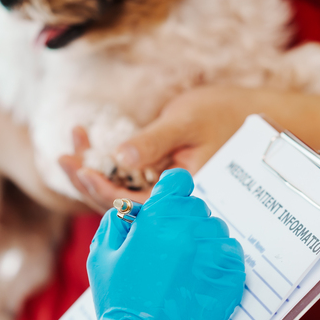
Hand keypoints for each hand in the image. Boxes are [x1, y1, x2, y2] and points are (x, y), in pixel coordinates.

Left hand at [58, 86, 267, 209]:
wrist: (255, 113)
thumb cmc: (225, 113)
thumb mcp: (187, 122)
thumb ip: (154, 142)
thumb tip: (121, 156)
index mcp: (184, 193)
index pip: (136, 205)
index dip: (103, 191)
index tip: (80, 171)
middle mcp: (175, 200)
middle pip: (124, 206)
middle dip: (90, 184)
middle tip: (64, 158)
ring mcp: (169, 191)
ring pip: (124, 196)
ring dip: (95, 175)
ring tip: (72, 150)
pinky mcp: (165, 180)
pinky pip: (131, 184)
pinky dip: (109, 168)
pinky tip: (92, 147)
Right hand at [72, 169, 244, 319]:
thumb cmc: (120, 304)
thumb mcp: (102, 256)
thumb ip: (116, 223)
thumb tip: (130, 211)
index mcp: (160, 217)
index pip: (178, 181)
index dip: (170, 193)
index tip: (166, 208)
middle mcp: (192, 228)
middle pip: (196, 207)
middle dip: (182, 221)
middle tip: (168, 248)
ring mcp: (215, 252)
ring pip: (215, 230)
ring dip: (202, 241)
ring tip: (183, 268)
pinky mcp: (232, 276)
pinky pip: (231, 254)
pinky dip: (218, 261)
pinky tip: (199, 279)